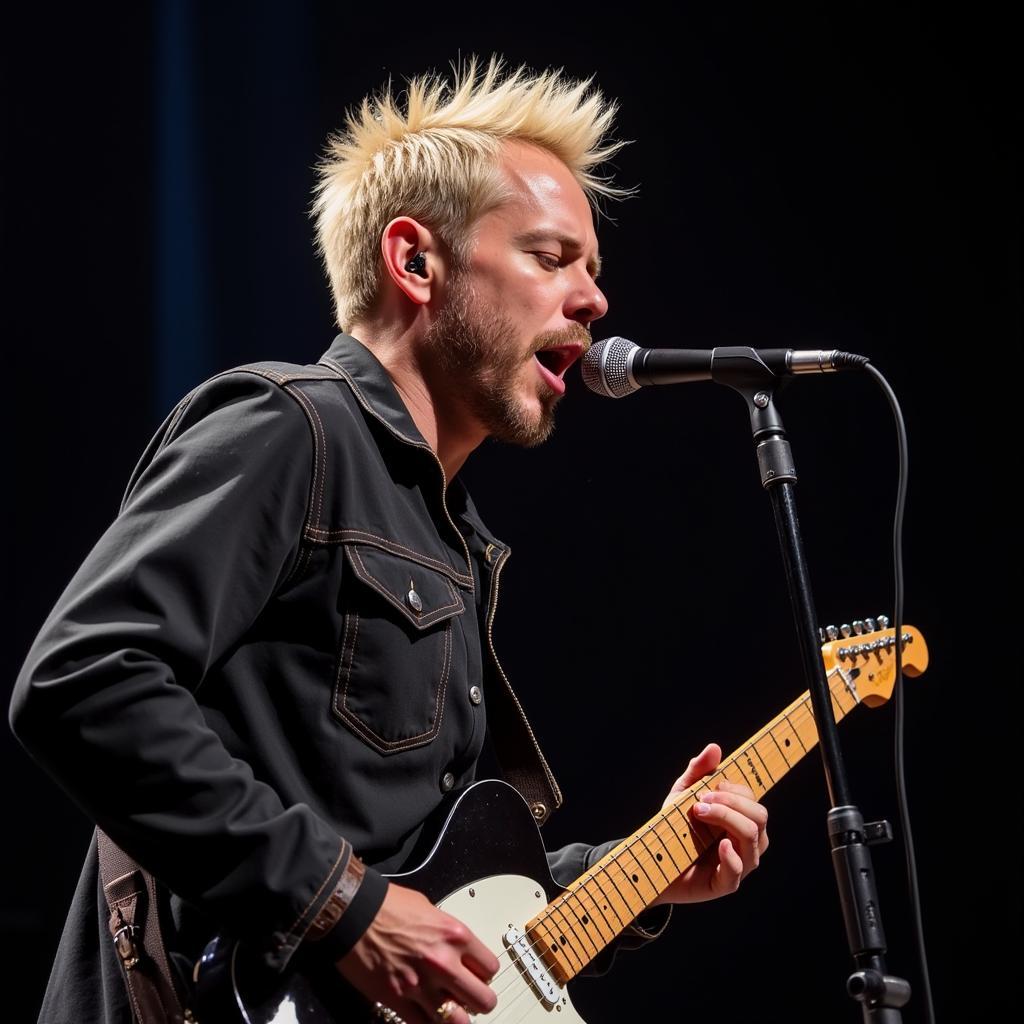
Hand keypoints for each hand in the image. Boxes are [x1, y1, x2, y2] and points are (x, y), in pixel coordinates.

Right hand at [337, 882, 498, 1023]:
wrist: (354, 914)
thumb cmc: (388, 906)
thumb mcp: (430, 909)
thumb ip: (447, 934)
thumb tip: (456, 949)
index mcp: (455, 936)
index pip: (490, 969)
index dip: (485, 974)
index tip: (478, 975)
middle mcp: (444, 963)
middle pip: (484, 1000)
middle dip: (480, 1000)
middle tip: (470, 997)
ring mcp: (422, 986)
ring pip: (458, 1022)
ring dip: (457, 1017)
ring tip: (450, 1009)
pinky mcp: (400, 1001)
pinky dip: (429, 1022)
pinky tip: (427, 1014)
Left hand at [655, 742, 768, 904]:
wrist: (650, 862)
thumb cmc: (672, 829)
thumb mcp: (681, 796)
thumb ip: (697, 772)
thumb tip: (715, 748)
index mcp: (739, 820)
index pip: (753, 800)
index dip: (734, 790)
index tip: (708, 788)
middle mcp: (745, 842)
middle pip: (760, 818)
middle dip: (732, 803)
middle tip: (701, 801)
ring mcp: (738, 865)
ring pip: (754, 840)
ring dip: (728, 820)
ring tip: (699, 813)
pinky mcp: (723, 885)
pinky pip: (737, 873)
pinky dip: (731, 857)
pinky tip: (719, 844)